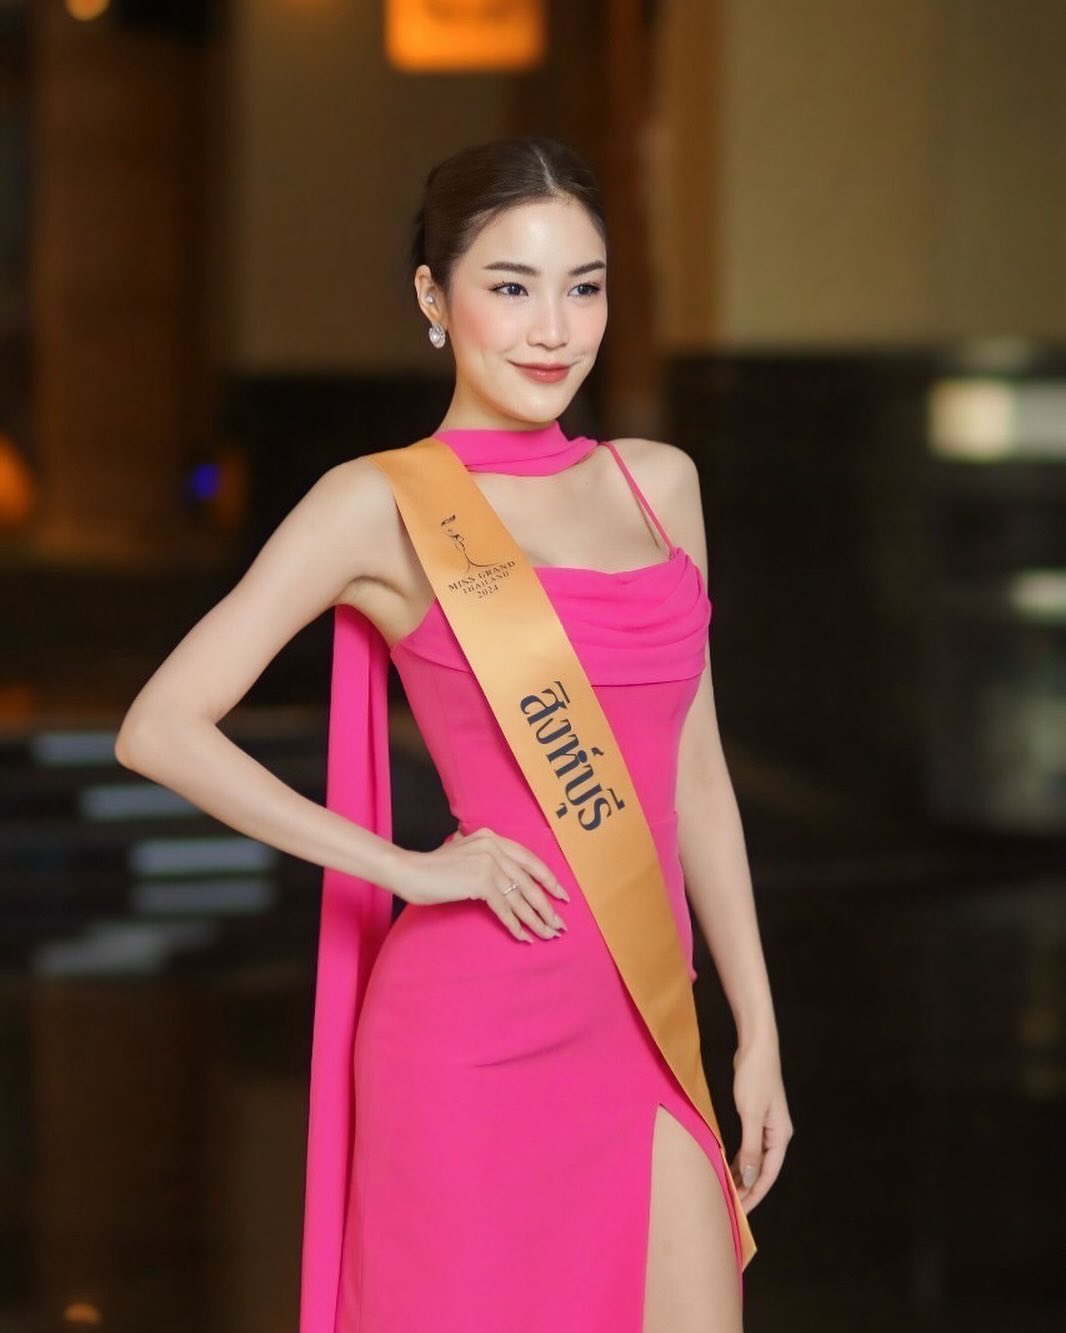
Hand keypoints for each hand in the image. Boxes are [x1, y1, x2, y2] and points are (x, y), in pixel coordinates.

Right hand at [395, 826, 570, 943]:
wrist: (409, 871)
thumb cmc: (433, 867)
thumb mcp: (463, 852)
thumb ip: (484, 856)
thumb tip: (503, 876)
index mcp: (493, 838)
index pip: (529, 859)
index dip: (548, 879)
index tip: (562, 895)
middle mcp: (494, 847)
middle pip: (529, 881)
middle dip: (547, 906)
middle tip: (560, 924)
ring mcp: (488, 863)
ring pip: (520, 897)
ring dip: (536, 919)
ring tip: (548, 934)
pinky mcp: (480, 881)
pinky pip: (504, 908)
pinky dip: (516, 925)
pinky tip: (524, 937)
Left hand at [729, 1032, 793, 1210]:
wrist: (756, 1047)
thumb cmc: (755, 1078)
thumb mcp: (751, 1115)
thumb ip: (750, 1148)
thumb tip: (749, 1177)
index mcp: (780, 1137)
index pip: (768, 1174)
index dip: (754, 1194)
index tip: (741, 1211)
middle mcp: (777, 1135)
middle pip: (763, 1169)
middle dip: (748, 1188)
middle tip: (731, 1206)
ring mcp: (768, 1126)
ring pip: (756, 1158)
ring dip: (743, 1174)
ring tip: (728, 1190)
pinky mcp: (756, 1117)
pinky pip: (749, 1145)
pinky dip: (740, 1157)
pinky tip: (729, 1165)